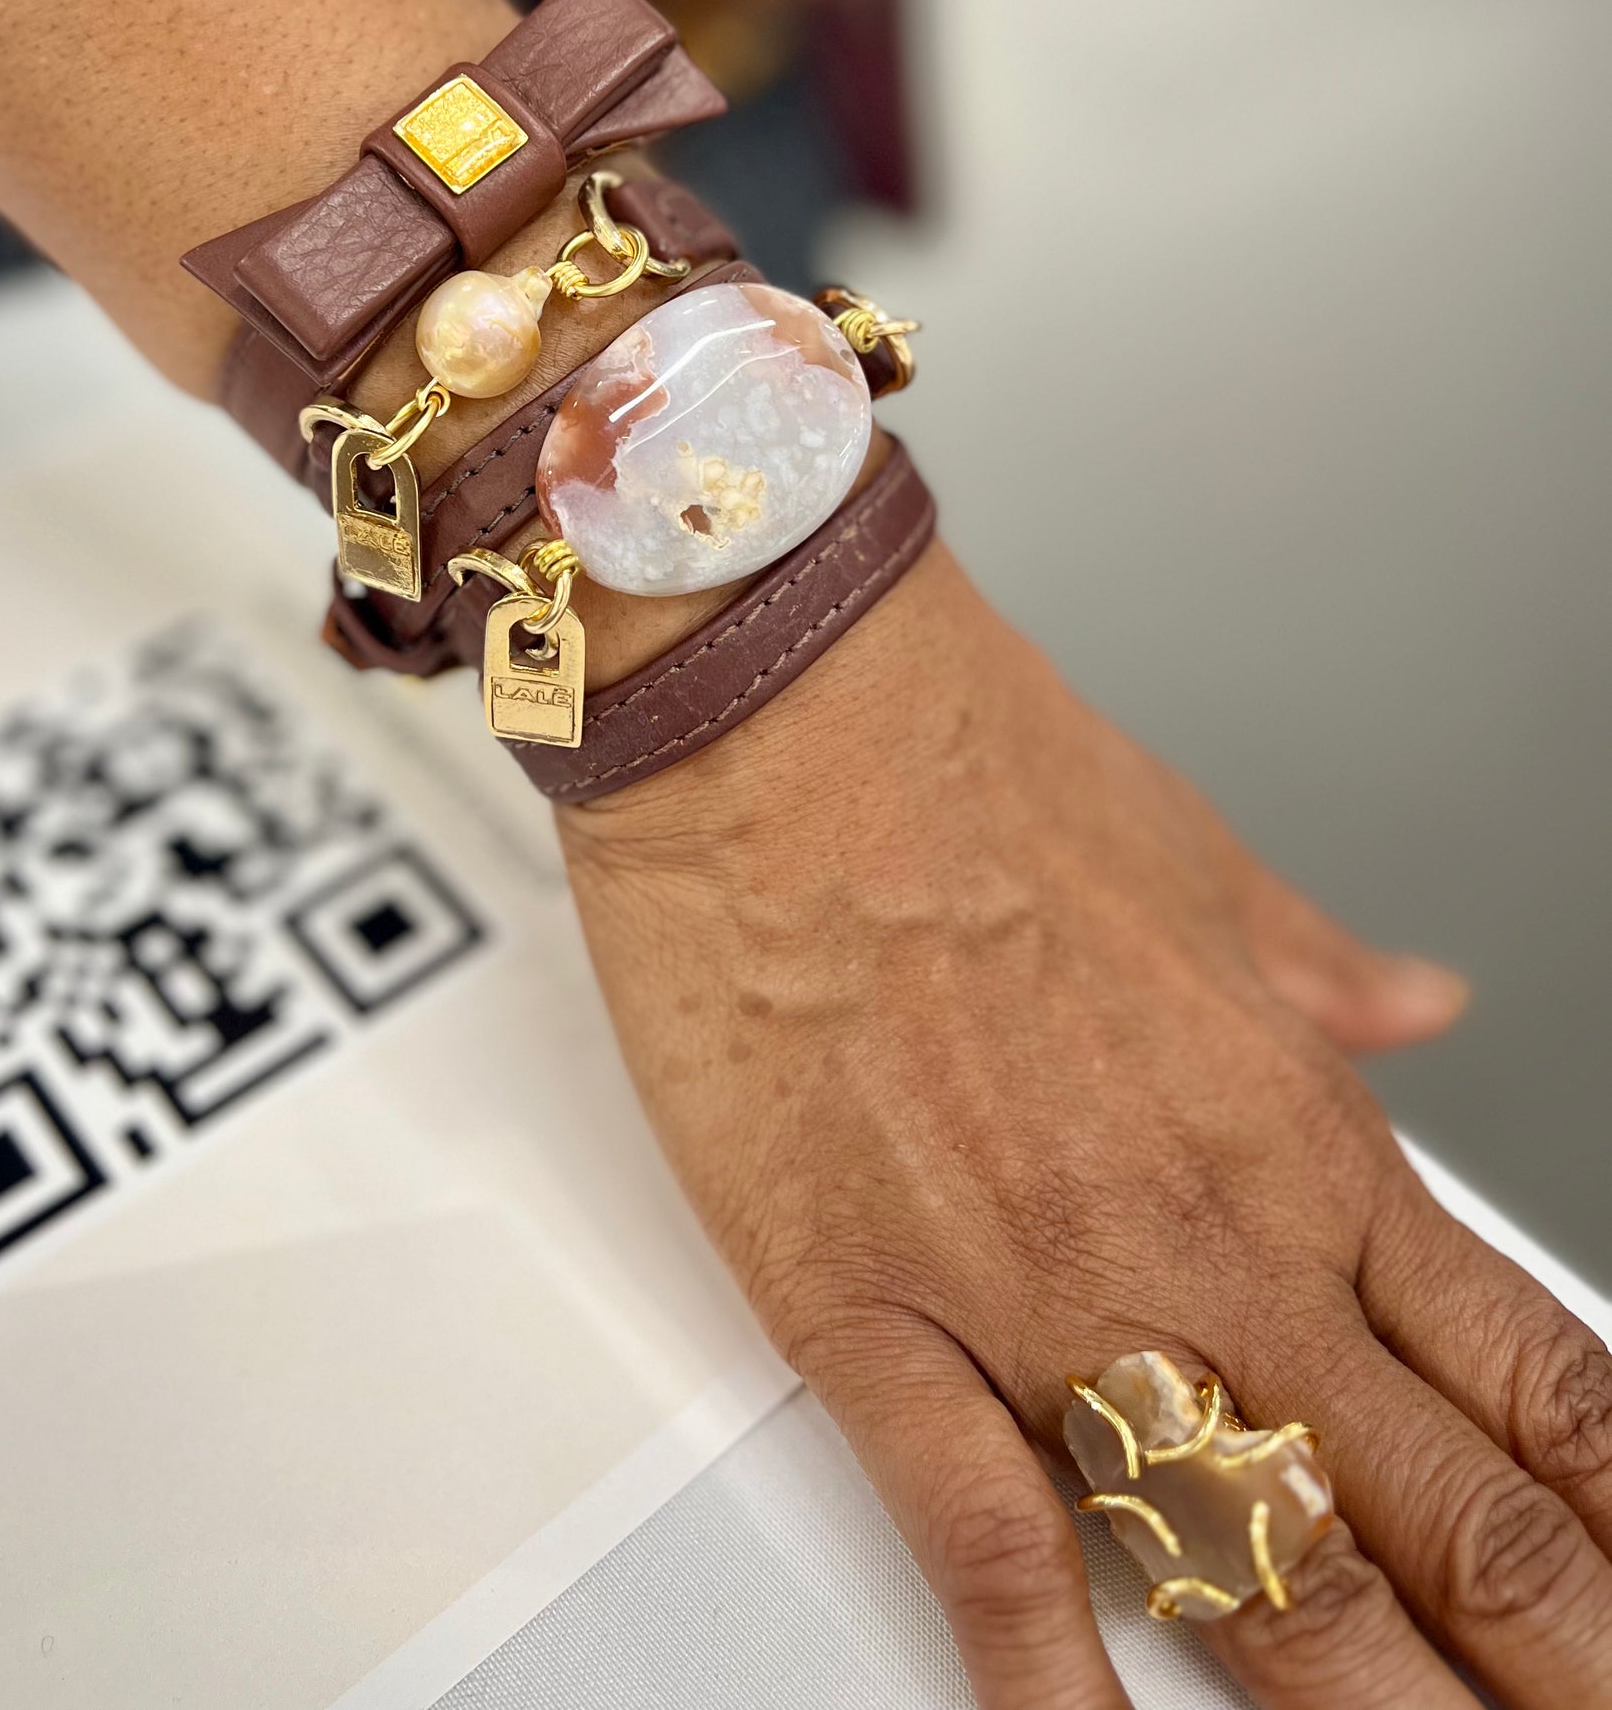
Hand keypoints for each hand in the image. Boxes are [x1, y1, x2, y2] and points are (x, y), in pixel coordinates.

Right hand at [559, 544, 1611, 1706]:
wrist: (782, 706)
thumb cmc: (972, 759)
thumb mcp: (1201, 859)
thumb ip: (1326, 974)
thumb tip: (1426, 1005)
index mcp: (1298, 1129)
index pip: (1539, 1385)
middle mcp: (1207, 1232)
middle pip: (1451, 1523)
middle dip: (1561, 1669)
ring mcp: (1048, 1287)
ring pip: (1267, 1568)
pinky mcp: (873, 1310)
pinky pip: (991, 1545)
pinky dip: (1056, 1690)